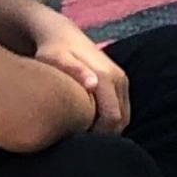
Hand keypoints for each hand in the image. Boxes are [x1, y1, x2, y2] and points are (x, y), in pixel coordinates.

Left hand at [31, 15, 128, 133]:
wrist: (62, 34)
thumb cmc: (53, 51)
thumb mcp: (56, 59)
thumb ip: (75, 71)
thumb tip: (93, 85)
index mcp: (106, 76)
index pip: (112, 119)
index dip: (96, 136)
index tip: (74, 140)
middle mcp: (118, 78)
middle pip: (121, 121)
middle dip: (102, 136)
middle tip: (77, 142)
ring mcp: (122, 80)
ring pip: (123, 117)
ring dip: (107, 130)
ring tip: (81, 134)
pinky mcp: (121, 82)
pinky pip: (122, 110)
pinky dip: (110, 121)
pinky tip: (89, 124)